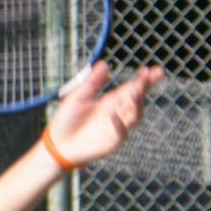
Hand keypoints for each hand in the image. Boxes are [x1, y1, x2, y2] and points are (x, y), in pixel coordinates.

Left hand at [46, 61, 164, 168]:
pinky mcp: (111, 142)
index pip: (132, 88)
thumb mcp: (77, 98)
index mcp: (111, 101)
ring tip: (135, 90)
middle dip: (144, 87)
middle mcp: (117, 113)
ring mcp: (116, 128)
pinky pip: (120, 133)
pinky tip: (113, 113)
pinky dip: (119, 124)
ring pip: (134, 115)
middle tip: (149, 76)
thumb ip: (92, 83)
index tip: (152, 70)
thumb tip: (104, 64)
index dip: (144, 80)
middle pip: (137, 99)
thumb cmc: (67, 121)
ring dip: (136, 103)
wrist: (58, 145)